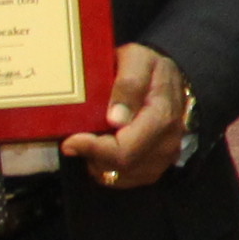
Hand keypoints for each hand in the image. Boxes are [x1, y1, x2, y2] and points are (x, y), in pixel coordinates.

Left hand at [61, 42, 191, 188]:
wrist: (168, 77)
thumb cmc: (148, 66)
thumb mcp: (137, 59)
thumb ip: (128, 85)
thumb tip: (116, 119)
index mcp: (163, 116)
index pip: (126, 149)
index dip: (94, 149)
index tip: (70, 140)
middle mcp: (168, 142)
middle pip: (122, 166)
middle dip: (92, 155)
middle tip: (76, 138)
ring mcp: (164, 158)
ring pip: (121, 176)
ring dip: (98, 162)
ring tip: (91, 140)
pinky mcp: (157, 167)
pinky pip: (125, 180)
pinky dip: (107, 168)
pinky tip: (102, 150)